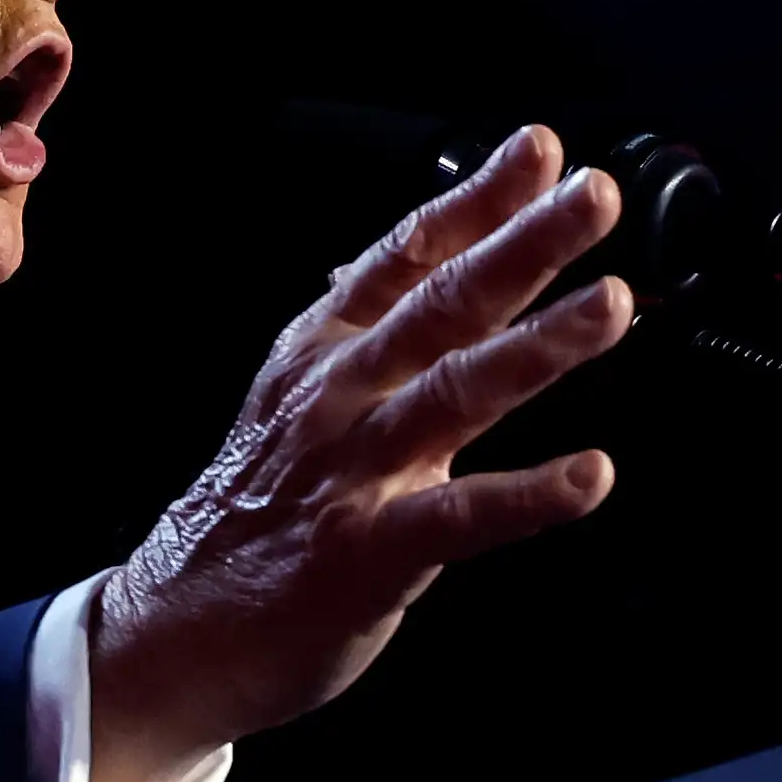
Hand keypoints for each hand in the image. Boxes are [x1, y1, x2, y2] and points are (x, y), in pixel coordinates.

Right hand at [86, 126, 631, 781]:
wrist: (170, 631)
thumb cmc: (247, 522)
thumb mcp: (291, 403)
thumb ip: (364, 336)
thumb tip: (427, 260)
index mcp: (319, 358)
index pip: (403, 260)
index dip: (474, 200)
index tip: (539, 150)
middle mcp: (335, 401)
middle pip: (438, 306)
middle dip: (521, 244)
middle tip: (591, 198)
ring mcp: (351, 474)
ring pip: (451, 392)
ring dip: (536, 345)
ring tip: (610, 305)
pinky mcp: (366, 555)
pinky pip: (457, 517)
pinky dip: (526, 496)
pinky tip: (589, 476)